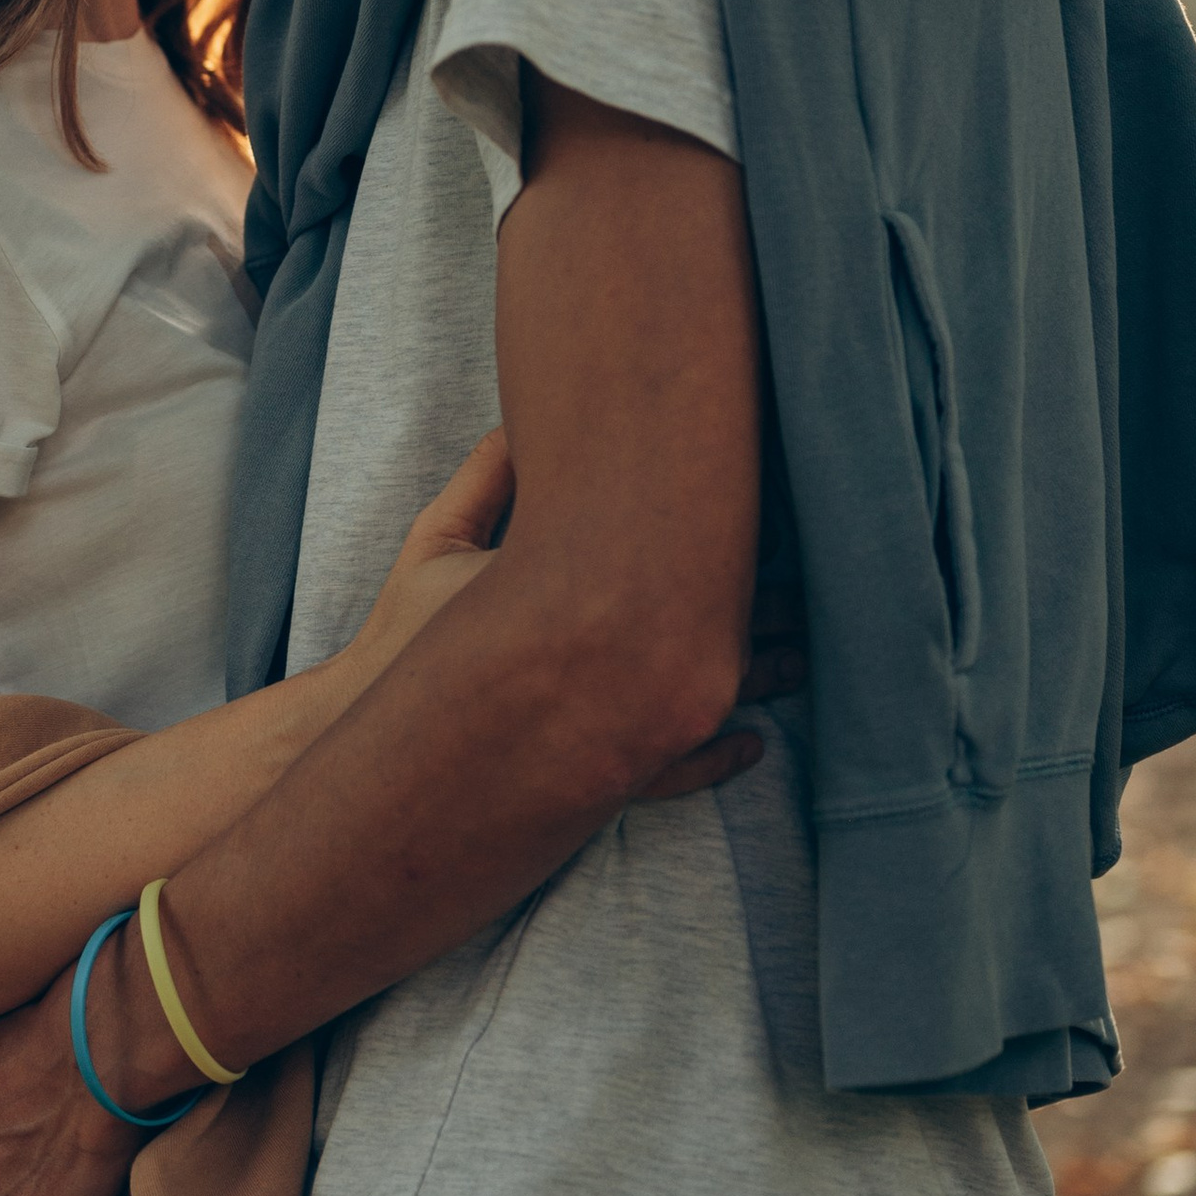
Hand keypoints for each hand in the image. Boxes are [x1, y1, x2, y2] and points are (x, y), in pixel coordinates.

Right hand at [347, 430, 804, 805]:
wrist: (373, 732)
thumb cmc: (405, 633)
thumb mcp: (436, 542)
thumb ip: (483, 483)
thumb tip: (519, 423)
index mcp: (577, 596)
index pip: (682, 558)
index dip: (738, 537)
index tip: (778, 516)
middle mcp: (604, 665)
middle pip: (714, 627)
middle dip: (770, 607)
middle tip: (823, 587)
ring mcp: (606, 726)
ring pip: (709, 698)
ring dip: (760, 680)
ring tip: (806, 663)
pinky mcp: (598, 771)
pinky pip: (679, 769)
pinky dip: (719, 756)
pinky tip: (753, 744)